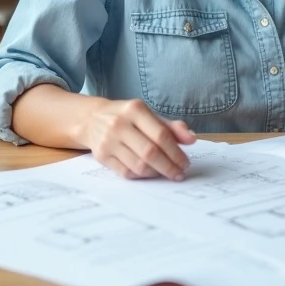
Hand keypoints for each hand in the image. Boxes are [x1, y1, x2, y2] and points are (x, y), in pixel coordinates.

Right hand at [77, 98, 196, 180]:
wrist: (92, 118)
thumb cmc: (127, 117)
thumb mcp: (148, 115)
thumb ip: (171, 126)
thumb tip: (192, 139)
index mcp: (135, 109)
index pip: (161, 135)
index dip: (176, 152)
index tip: (186, 163)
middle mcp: (119, 124)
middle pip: (150, 152)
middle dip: (169, 167)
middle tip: (179, 174)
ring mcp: (108, 141)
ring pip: (139, 165)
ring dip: (157, 173)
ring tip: (166, 173)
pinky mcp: (101, 156)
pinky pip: (127, 172)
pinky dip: (143, 176)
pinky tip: (151, 173)